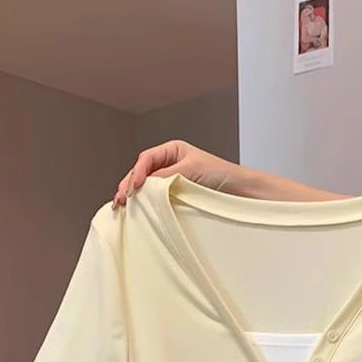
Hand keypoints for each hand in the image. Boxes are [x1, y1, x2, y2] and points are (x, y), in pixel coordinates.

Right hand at [112, 140, 241, 207]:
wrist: (240, 190)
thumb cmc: (221, 175)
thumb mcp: (191, 170)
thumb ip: (166, 176)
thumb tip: (144, 185)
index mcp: (172, 150)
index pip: (146, 159)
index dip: (137, 172)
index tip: (135, 187)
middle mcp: (169, 163)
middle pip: (142, 172)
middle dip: (129, 185)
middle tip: (120, 200)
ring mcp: (171, 179)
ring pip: (146, 185)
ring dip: (133, 195)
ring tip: (122, 206)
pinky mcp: (175, 195)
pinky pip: (156, 197)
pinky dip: (145, 202)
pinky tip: (137, 210)